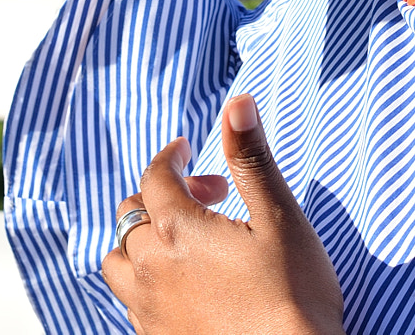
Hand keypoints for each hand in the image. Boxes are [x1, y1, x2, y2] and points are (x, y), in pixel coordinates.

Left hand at [103, 95, 343, 334]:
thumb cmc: (295, 297)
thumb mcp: (281, 219)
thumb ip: (252, 159)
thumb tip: (238, 103)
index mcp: (176, 230)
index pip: (155, 176)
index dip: (171, 157)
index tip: (186, 150)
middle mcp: (150, 270)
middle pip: (131, 215)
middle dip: (164, 196)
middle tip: (210, 200)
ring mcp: (148, 311)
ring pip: (119, 262)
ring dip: (143, 242)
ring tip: (182, 244)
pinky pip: (130, 302)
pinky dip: (145, 282)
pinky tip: (184, 287)